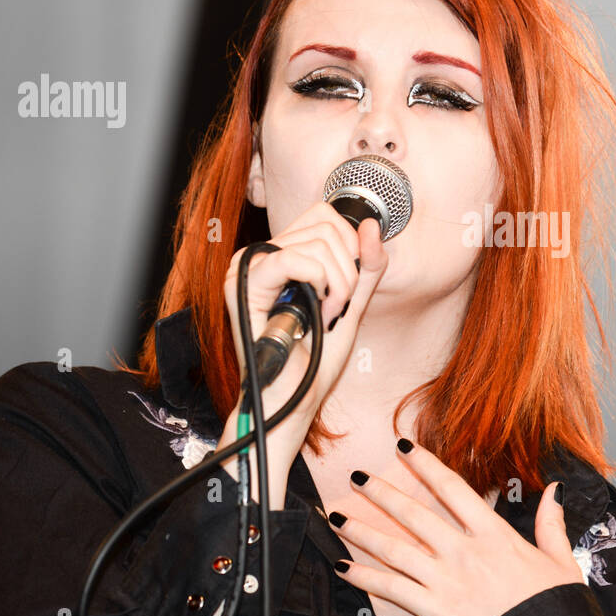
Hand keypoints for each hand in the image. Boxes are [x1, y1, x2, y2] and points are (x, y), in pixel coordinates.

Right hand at [217, 202, 389, 502]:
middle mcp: (264, 254)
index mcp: (285, 254)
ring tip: (325, 315)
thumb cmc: (315, 360)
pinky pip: (293, 259)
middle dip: (348, 269)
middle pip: (326, 224)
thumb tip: (372, 225)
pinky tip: (315, 311)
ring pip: (316, 242)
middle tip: (337, 307)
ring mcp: (250, 266)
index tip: (348, 288)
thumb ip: (366, 266)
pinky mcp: (244, 284)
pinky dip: (319, 284)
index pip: (325, 215)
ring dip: (338, 284)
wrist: (294, 400)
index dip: (351, 245)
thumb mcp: (353, 303)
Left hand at [327, 439, 585, 615]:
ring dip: (362, 532)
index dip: (426, 465)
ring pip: (395, 549)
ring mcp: (446, 580)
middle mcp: (464, 552)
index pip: (452, 489)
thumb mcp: (561, 560)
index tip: (404, 448)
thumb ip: (551, 524)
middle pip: (414, 515)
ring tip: (337, 518)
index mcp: (494, 535)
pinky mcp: (435, 609)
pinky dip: (365, 577)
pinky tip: (343, 566)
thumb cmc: (556, 606)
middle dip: (382, 493)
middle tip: (358, 477)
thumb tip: (555, 491)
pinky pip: (392, 589)